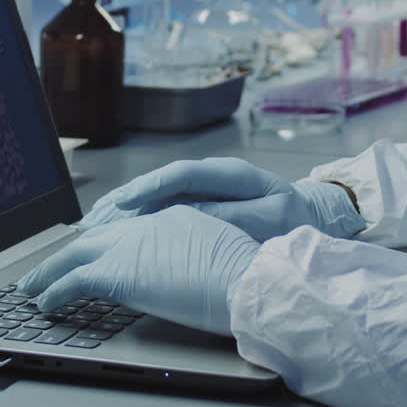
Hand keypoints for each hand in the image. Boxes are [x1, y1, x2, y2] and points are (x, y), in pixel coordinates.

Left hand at [17, 206, 260, 335]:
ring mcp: (129, 246)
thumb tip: (191, 272)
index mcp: (174, 217)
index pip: (130, 229)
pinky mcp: (116, 273)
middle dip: (70, 251)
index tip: (91, 251)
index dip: (106, 243)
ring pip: (74, 253)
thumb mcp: (222, 256)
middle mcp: (146, 224)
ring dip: (49, 271)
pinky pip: (72, 281)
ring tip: (31, 286)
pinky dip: (53, 291)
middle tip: (48, 266)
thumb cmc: (247, 278)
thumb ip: (198, 257)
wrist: (246, 280)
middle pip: (96, 235)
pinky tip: (43, 303)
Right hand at [79, 157, 364, 241]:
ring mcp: (204, 189)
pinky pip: (162, 208)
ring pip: (156, 195)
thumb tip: (193, 218)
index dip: (151, 188)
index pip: (182, 175)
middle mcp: (211, 176)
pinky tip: (115, 231)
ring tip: (92, 226)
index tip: (127, 204)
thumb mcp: (270, 220)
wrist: (314, 220)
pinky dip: (136, 218)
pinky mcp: (199, 204)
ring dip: (123, 210)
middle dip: (124, 200)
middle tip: (93, 220)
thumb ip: (232, 218)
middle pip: (159, 182)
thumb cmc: (294, 222)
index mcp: (230, 174)